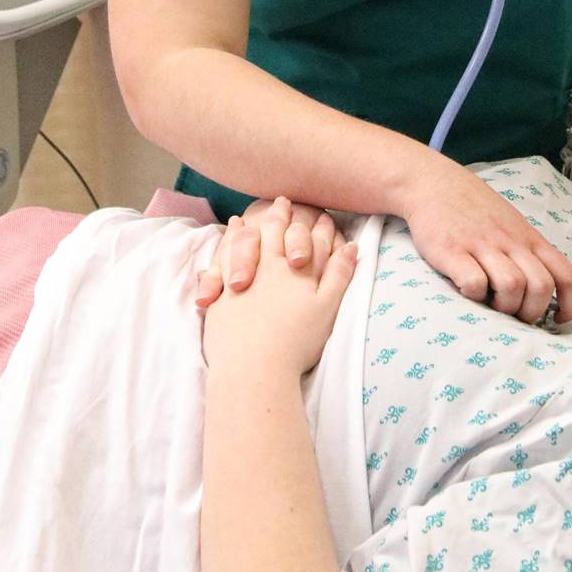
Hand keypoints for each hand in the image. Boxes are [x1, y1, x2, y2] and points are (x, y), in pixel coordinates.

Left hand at [199, 197, 358, 377]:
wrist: (254, 369)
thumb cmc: (296, 341)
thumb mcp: (327, 308)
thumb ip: (340, 274)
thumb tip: (353, 247)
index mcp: (290, 268)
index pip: (305, 236)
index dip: (314, 224)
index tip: (319, 213)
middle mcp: (264, 267)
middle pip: (271, 233)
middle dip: (279, 216)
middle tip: (282, 202)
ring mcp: (238, 280)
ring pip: (242, 244)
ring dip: (247, 228)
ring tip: (246, 218)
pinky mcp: (220, 297)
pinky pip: (219, 263)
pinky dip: (222, 250)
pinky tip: (221, 251)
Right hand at [400, 154, 571, 324]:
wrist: (434, 182)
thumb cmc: (475, 209)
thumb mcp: (512, 225)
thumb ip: (527, 253)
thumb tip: (541, 292)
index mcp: (530, 239)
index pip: (567, 276)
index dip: (570, 305)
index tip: (557, 319)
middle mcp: (511, 242)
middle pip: (541, 287)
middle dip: (531, 312)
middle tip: (513, 313)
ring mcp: (482, 246)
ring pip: (512, 287)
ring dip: (503, 307)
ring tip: (489, 304)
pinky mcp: (452, 251)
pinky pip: (474, 283)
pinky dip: (473, 295)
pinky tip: (466, 290)